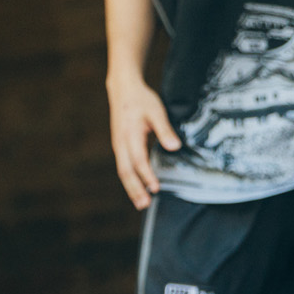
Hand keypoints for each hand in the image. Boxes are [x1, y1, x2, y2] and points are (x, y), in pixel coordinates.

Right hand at [107, 77, 181, 209]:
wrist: (122, 89)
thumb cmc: (141, 100)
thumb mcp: (156, 111)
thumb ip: (165, 130)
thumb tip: (175, 147)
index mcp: (130, 135)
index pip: (138, 160)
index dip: (147, 175)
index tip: (156, 188)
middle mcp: (121, 143)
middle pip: (126, 172)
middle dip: (135, 190)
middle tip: (144, 204)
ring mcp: (118, 146)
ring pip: (123, 172)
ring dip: (131, 188)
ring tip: (141, 203)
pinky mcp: (119, 147)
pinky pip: (123, 167)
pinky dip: (130, 180)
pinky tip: (137, 188)